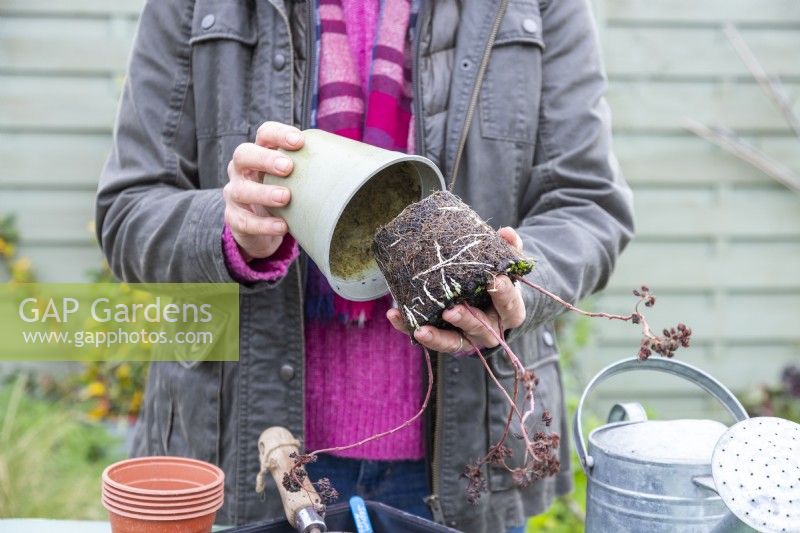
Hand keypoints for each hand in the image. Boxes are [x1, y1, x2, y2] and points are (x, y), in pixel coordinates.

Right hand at [223, 122, 303, 259]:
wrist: (260, 228)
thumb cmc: (284, 195)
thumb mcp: (295, 179)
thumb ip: (314, 169)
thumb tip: (357, 161)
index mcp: (259, 153)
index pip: (264, 134)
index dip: (279, 134)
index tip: (299, 141)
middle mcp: (242, 170)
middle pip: (243, 154)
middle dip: (265, 159)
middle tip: (288, 167)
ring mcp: (234, 194)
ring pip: (241, 190)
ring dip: (264, 193)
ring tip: (285, 197)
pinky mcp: (234, 219)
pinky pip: (244, 221)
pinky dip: (263, 225)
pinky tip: (282, 226)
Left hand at [386, 227, 525, 353]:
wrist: (489, 300)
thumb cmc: (498, 279)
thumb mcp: (506, 265)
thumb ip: (510, 249)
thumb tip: (507, 232)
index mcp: (509, 312)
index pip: (510, 307)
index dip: (504, 295)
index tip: (496, 280)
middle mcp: (489, 330)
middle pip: (481, 330)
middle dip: (466, 320)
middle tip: (451, 310)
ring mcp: (467, 338)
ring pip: (453, 343)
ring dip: (437, 337)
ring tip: (420, 329)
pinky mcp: (445, 338)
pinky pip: (427, 337)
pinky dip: (409, 327)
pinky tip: (395, 315)